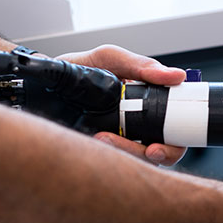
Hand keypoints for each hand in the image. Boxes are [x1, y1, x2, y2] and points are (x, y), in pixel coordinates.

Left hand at [58, 44, 187, 165]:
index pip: (177, 130)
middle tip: (148, 150)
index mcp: (150, 103)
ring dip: (128, 154)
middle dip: (159, 155)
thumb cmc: (81, 68)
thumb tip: (176, 76)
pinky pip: (114, 163)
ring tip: (105, 139)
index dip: (176, 143)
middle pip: (164, 151)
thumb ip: (140, 65)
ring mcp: (122, 139)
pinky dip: (110, 156)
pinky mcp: (102, 151)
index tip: (159, 145)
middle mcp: (140, 125)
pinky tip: (95, 142)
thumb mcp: (110, 58)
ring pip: (139, 161)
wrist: (45, 80)